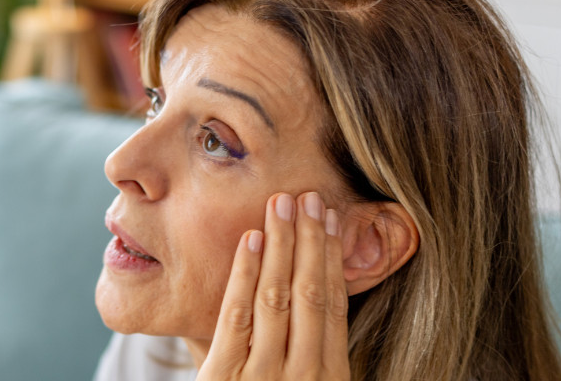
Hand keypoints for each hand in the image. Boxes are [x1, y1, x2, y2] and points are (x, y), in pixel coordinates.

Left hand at [196, 192, 349, 379]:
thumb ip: (298, 350)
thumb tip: (305, 289)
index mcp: (329, 376)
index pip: (334, 305)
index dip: (333, 258)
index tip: (330, 221)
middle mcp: (302, 373)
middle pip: (309, 293)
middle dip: (310, 240)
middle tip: (310, 197)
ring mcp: (264, 374)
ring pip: (276, 296)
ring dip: (281, 244)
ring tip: (281, 204)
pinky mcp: (225, 374)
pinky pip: (237, 315)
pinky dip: (245, 273)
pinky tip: (251, 238)